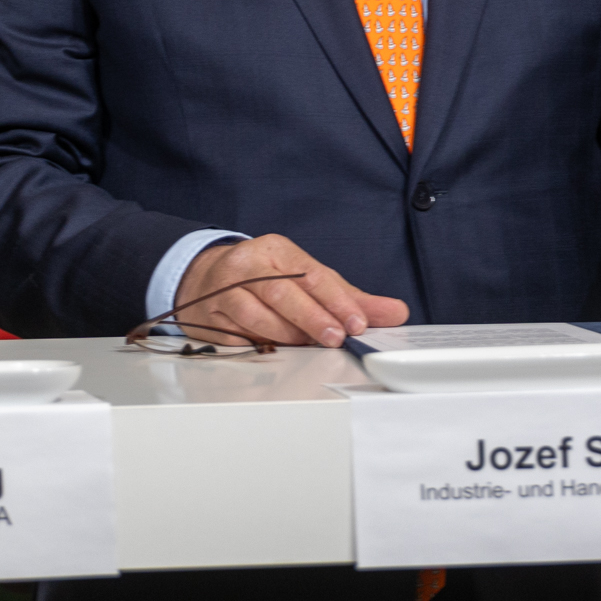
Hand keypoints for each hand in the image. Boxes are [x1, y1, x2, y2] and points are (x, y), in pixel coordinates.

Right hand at [173, 233, 408, 347]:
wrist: (205, 277)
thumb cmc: (266, 278)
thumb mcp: (308, 278)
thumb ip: (350, 298)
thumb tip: (394, 313)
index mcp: (274, 250)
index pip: (310, 274)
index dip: (336, 300)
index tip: (357, 322)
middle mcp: (245, 266)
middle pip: (280, 293)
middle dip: (312, 318)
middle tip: (336, 338)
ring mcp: (222, 293)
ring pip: (255, 316)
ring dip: (286, 335)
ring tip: (309, 345)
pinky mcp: (207, 318)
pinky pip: (235, 338)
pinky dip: (258, 346)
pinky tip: (275, 350)